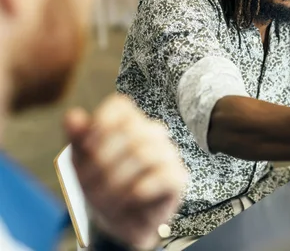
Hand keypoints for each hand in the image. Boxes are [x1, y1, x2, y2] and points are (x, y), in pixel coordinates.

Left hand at [64, 94, 187, 249]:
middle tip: (88, 184)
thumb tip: (72, 116)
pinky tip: (130, 198)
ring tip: (105, 198)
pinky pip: (163, 175)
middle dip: (102, 161)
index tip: (86, 149)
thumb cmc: (102, 185)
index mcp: (129, 123)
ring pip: (145, 154)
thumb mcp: (82, 162)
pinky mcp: (178, 177)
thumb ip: (77, 138)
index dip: (100, 125)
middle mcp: (153, 133)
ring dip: (117, 180)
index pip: (120, 106)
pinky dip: (140, 190)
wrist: (120, 222)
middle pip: (130, 132)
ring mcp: (168, 153)